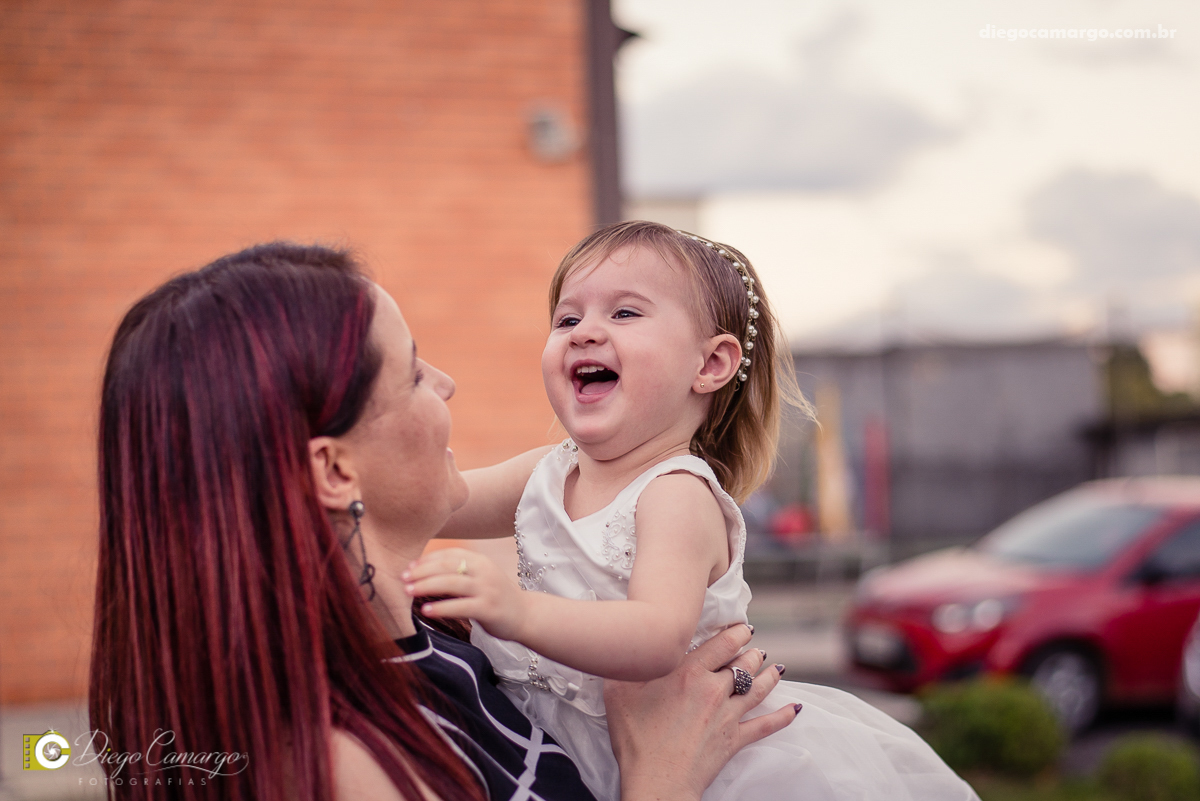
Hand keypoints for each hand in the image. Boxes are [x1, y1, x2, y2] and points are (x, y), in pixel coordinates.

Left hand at [403, 548, 527, 639]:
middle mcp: (484, 571)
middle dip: (422, 572)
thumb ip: (458, 572)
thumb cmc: (495, 596)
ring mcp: (487, 590)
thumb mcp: (480, 577)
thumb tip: (421, 572)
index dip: (426, 560)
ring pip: (453, 583)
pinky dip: (442, 607)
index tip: (407, 568)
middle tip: (402, 579)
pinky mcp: (488, 609)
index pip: (448, 554)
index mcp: (480, 561)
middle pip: (448, 566)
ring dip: (427, 586)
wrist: (525, 615)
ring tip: (408, 592)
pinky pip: (461, 606)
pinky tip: (426, 611)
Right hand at [604, 624, 798, 800]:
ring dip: (769, 675)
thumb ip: (628, 664)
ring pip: (757, 688)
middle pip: (743, 663)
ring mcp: (727, 715)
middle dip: (752, 652)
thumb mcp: (619, 691)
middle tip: (755, 646)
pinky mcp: (734, 740)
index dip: (736, 632)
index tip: (741, 627)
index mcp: (688, 672)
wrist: (657, 780)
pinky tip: (794, 709)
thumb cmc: (636, 738)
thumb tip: (628, 646)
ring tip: (776, 666)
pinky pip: (765, 725)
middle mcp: (713, 689)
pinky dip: (782, 716)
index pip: (722, 643)